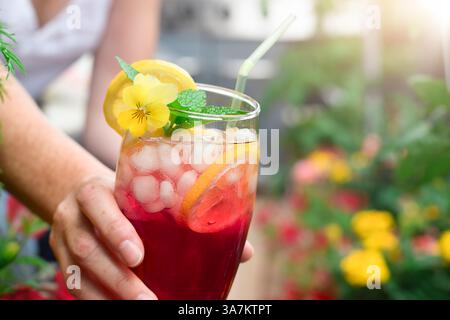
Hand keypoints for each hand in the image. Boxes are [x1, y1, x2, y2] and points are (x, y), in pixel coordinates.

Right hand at [50, 175, 253, 299]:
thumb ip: (186, 215)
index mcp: (94, 190)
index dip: (115, 230)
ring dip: (108, 296)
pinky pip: (73, 286)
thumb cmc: (126, 195)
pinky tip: (119, 307)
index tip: (139, 256)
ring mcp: (60, 239)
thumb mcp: (147, 193)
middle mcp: (72, 214)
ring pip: (75, 273)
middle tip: (148, 300)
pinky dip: (97, 301)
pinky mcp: (59, 259)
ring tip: (140, 307)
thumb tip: (245, 253)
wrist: (83, 196)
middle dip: (117, 278)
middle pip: (87, 248)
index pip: (99, 205)